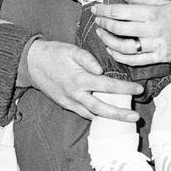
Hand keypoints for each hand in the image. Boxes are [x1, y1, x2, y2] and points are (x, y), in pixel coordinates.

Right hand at [23, 39, 141, 122]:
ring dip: (109, 119)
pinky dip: (96, 117)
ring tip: (125, 121)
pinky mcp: (66, 105)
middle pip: (101, 108)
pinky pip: (84, 114)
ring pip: (92, 115)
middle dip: (120, 114)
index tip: (139, 89)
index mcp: (79, 79)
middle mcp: (75, 94)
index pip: (107, 86)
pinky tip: (107, 117)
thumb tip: (101, 70)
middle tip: (135, 117)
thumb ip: (87, 59)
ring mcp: (70, 102)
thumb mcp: (71, 50)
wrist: (31, 63)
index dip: (125, 88)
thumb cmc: (54, 54)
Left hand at [89, 0, 170, 66]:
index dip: (105, 10)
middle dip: (104, 24)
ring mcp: (155, 45)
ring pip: (124, 46)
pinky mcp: (158, 58)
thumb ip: (142, 0)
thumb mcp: (165, 2)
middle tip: (97, 20)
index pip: (122, 11)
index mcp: (154, 13)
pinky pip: (134, 60)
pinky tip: (112, 51)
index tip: (96, 9)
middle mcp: (153, 29)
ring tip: (101, 35)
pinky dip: (119, 57)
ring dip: (108, 41)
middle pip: (119, 28)